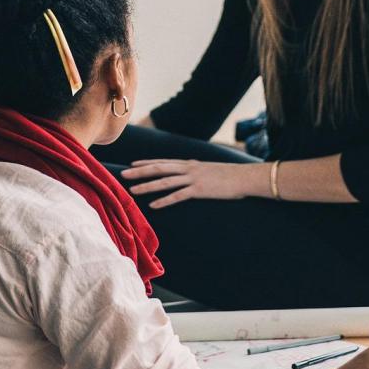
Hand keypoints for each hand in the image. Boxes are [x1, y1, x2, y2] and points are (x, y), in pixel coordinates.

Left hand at [123, 159, 266, 208]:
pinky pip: (178, 196)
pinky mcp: (200, 190)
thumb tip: (192, 174)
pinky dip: (164, 200)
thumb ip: (198, 171)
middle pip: (159, 168)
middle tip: (123, 174)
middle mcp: (189, 168)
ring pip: (165, 181)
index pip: (164, 162)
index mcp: (190, 164)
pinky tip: (153, 206)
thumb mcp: (211, 170)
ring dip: (147, 186)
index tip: (132, 165)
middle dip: (140, 172)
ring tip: (132, 190)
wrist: (245, 177)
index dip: (147, 163)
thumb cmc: (230, 176)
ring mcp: (193, 179)